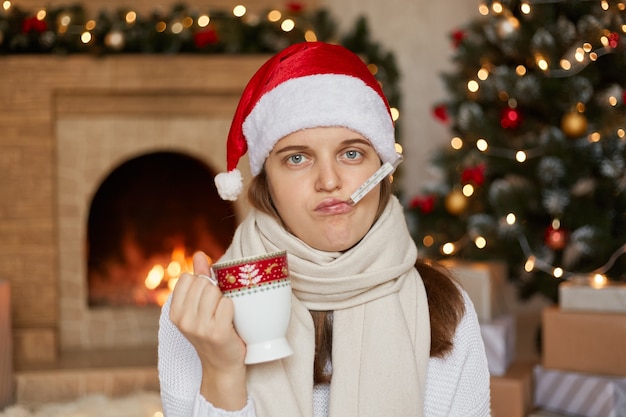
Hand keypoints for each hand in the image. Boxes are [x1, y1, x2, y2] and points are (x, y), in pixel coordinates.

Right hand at [169, 251, 246, 408]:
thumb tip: (199, 253)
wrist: (222, 364)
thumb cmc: (212, 330)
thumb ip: (199, 278)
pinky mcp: (216, 332)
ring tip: (222, 316)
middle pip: (203, 282)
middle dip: (214, 291)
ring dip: (224, 300)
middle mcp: (183, 319)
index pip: (188, 278)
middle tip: (216, 310)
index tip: (206, 300)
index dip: (202, 284)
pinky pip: (228, 303)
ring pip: (215, 291)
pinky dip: (233, 310)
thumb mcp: (199, 306)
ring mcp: (199, 327)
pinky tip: (229, 323)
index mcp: (175, 312)